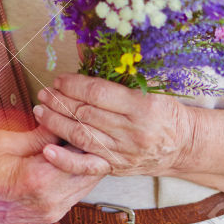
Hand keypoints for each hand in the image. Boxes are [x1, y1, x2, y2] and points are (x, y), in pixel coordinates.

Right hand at [0, 126, 109, 223]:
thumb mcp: (3, 142)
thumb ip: (39, 134)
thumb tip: (61, 123)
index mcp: (40, 179)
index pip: (83, 152)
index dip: (85, 130)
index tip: (79, 116)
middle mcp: (52, 200)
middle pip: (92, 170)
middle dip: (89, 145)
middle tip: (79, 125)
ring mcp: (53, 212)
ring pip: (87, 183)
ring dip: (84, 161)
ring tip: (70, 139)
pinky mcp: (50, 216)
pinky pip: (75, 192)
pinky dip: (75, 174)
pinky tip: (64, 158)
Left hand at [33, 75, 194, 176]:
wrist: (183, 146)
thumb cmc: (166, 112)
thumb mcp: (152, 88)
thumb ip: (122, 77)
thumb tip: (87, 55)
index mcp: (142, 107)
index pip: (99, 93)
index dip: (74, 84)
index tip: (60, 79)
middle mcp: (132, 131)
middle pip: (86, 113)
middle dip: (60, 101)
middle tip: (45, 93)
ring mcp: (122, 152)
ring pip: (82, 136)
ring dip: (56, 123)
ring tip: (40, 111)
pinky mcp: (116, 167)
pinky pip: (87, 166)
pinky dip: (65, 160)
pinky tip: (47, 150)